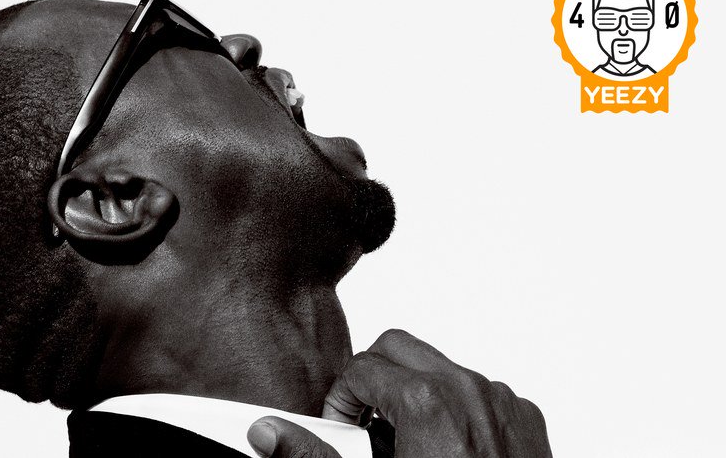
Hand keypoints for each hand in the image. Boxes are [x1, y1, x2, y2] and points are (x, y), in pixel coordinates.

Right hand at [247, 329, 551, 456]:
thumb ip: (315, 456)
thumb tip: (269, 433)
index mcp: (427, 403)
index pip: (360, 367)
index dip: (339, 401)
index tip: (342, 431)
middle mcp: (467, 390)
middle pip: (398, 346)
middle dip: (371, 377)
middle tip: (362, 423)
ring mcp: (499, 400)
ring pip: (439, 364)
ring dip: (413, 390)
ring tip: (405, 442)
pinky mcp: (523, 416)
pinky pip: (477, 388)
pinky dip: (454, 406)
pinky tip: (444, 449)